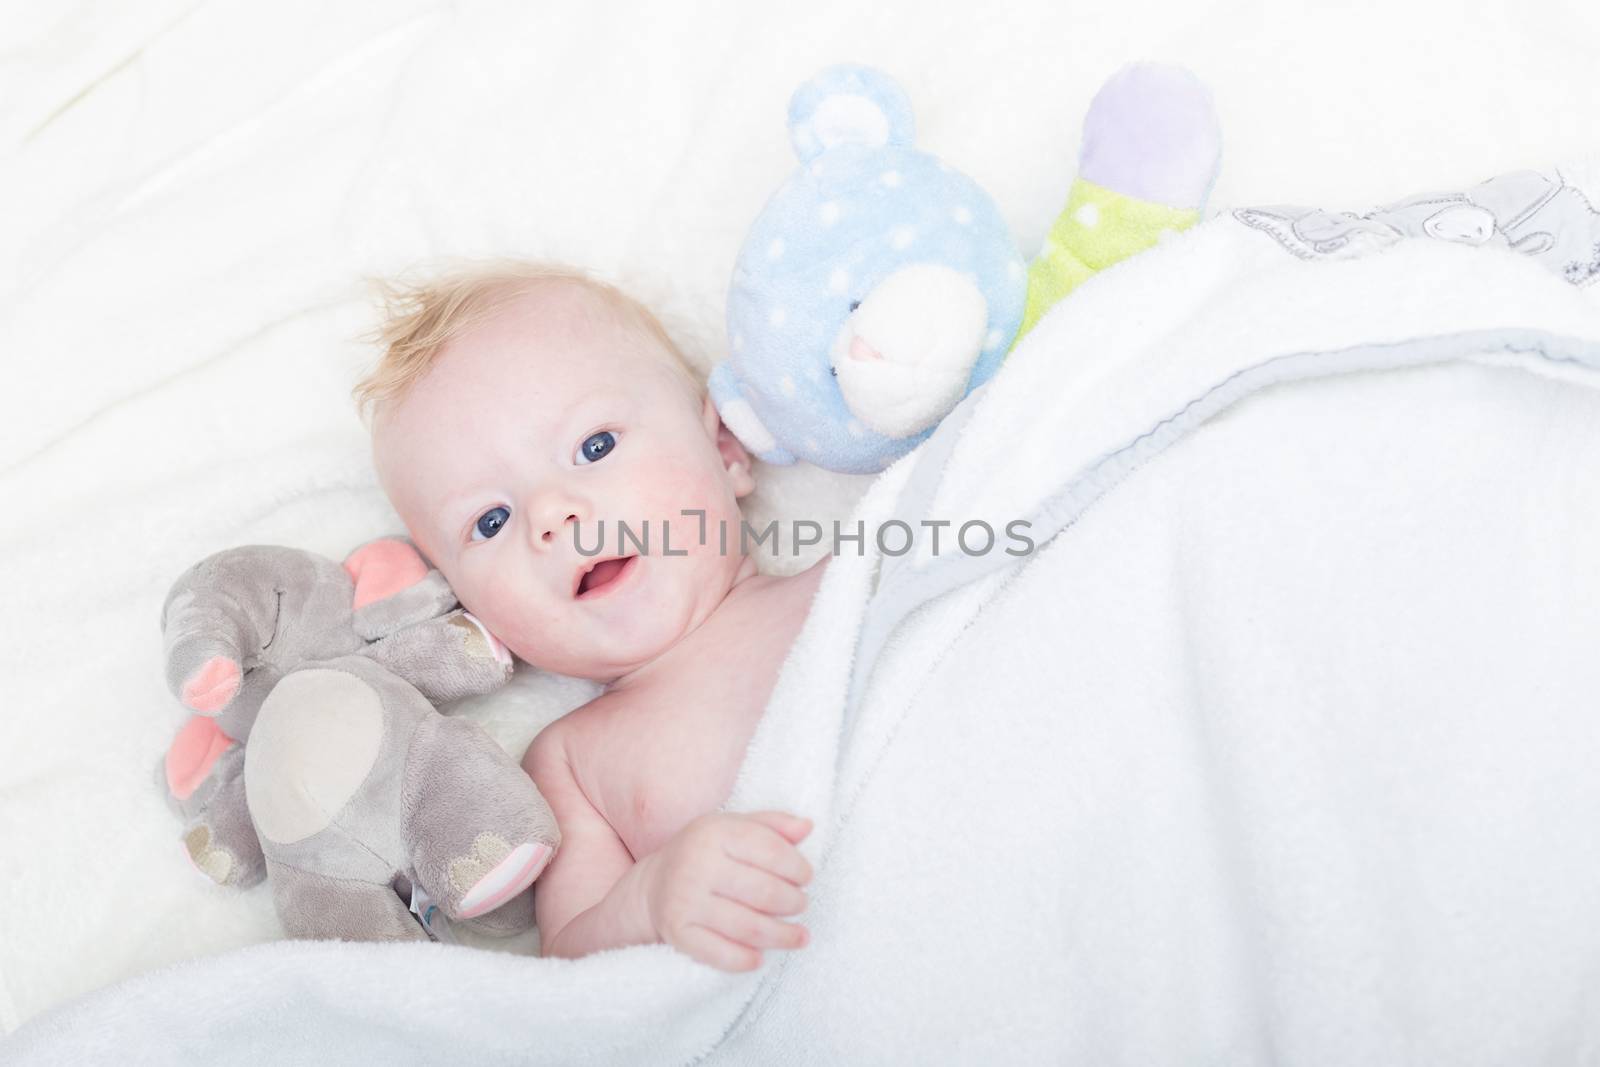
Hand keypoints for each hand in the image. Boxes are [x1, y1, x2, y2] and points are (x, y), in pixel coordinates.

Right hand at [640, 811, 812, 971]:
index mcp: (714, 833)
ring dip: (782, 936)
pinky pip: (722, 954)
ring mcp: (685, 900)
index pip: (771, 851)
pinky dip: (746, 960)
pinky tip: (761, 957)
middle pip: (765, 892)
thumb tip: (807, 827)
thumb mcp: (733, 828)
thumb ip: (773, 825)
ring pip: (750, 927)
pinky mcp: (678, 933)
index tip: (805, 878)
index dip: (798, 868)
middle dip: (794, 902)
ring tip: (798, 936)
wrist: (653, 886)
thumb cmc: (705, 854)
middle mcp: (697, 864)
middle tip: (801, 905)